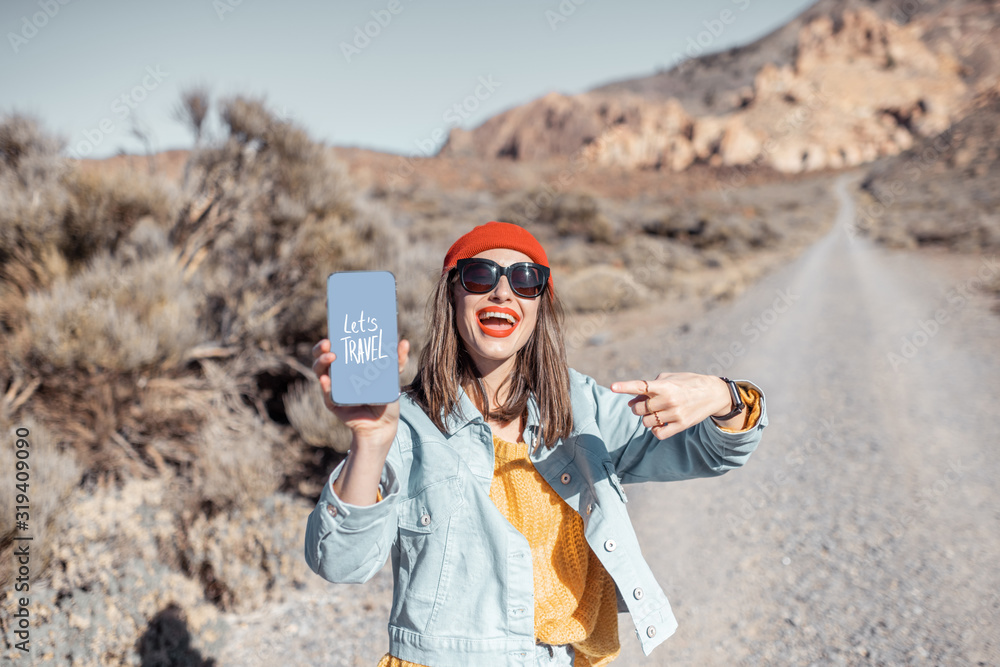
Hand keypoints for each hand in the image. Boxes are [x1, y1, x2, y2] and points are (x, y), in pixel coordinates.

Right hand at [311, 337, 410, 449]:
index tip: (334, 332)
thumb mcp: (392, 378)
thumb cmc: (385, 397)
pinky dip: (325, 387)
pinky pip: (327, 394)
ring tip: (331, 357)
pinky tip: (326, 380)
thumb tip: (404, 342)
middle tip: (328, 344)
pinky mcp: (334, 403)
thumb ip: (397, 361)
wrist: (383, 424)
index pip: (334, 348)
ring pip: (320, 373)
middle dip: (320, 349)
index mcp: (348, 365)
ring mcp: (334, 389)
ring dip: (321, 363)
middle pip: (321, 358)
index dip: (329, 340)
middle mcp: (338, 375)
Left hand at [611, 372, 732, 439]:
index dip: (625, 386)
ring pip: (646, 422)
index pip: (640, 386)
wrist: (713, 393)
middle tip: (646, 404)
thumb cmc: (686, 383)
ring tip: (656, 412)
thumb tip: (630, 402)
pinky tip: (660, 423)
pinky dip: (655, 430)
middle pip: (639, 409)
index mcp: (664, 385)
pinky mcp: (681, 425)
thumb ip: (647, 388)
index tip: (612, 387)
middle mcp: (669, 399)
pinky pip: (658, 433)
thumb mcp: (668, 379)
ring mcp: (675, 414)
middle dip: (638, 407)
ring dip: (647, 418)